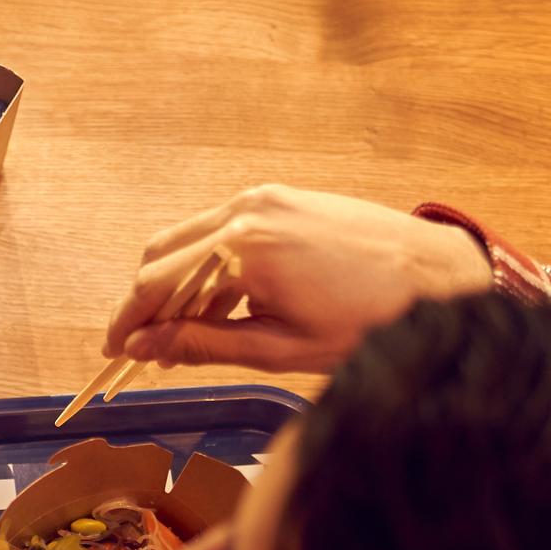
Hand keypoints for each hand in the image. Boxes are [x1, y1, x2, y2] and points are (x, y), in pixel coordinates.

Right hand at [102, 185, 491, 374]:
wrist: (437, 277)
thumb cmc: (367, 320)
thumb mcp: (277, 347)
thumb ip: (202, 343)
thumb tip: (145, 346)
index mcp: (242, 250)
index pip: (154, 285)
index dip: (127, 322)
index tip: (113, 352)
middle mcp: (245, 212)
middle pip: (160, 256)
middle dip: (145, 303)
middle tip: (144, 348)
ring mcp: (264, 199)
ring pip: (189, 241)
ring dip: (176, 285)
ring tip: (186, 333)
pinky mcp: (283, 198)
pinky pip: (222, 230)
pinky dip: (209, 266)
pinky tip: (223, 304)